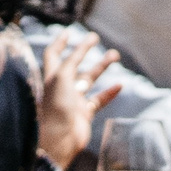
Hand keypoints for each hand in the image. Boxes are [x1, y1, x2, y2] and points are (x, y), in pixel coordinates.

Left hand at [36, 29, 122, 169]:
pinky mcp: (83, 114)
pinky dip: (109, 92)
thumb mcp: (61, 78)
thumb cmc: (56, 107)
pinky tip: (120, 85)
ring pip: (89, 80)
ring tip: (115, 55)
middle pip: (73, 64)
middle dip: (84, 51)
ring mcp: (73, 101)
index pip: (53, 55)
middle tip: (96, 38)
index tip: (70, 32)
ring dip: (101, 67)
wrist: (60, 139)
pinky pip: (98, 100)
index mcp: (51, 77)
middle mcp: (60, 88)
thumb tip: (76, 50)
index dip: (60, 42)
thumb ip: (69, 63)